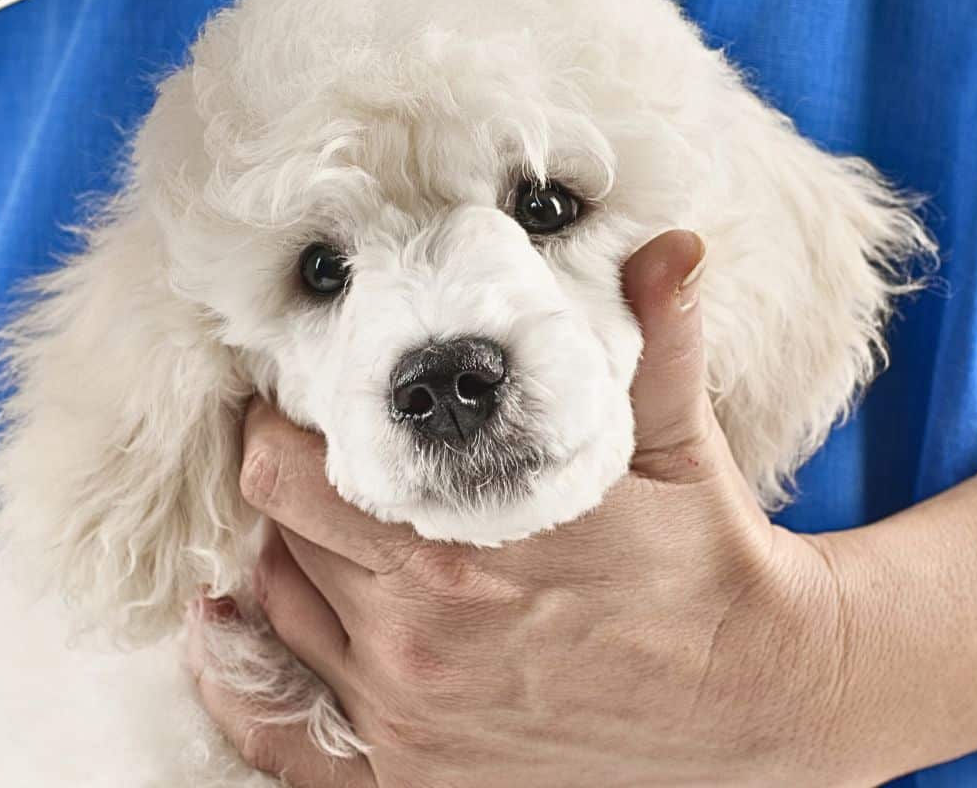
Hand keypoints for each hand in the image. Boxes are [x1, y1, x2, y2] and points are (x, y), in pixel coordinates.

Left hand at [190, 231, 851, 786]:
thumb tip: (673, 242)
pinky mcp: (413, 776)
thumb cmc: (702, 555)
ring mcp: (409, 712)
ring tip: (327, 518)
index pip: (297, 466)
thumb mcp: (676, 440)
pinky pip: (274, 730)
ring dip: (287, 554)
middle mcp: (420, 630)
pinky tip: (226, 631)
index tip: (308, 395)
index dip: (288, 418)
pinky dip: (238, 676)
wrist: (749, 693)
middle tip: (320, 447)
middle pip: (277, 528)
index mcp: (468, 538)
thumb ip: (659, 334)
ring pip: (276, 606)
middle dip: (290, 476)